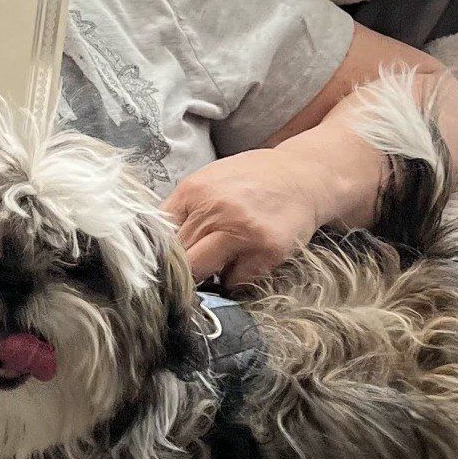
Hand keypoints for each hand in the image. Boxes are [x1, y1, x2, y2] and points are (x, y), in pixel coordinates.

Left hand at [161, 146, 322, 291]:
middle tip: (189, 271)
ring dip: (206, 276)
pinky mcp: (266, 251)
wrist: (304, 176)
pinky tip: (246, 260)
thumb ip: (182, 211)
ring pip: (202, 275)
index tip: (161, 267)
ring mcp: (242, 232)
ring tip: (220, 261)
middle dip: (181, 269)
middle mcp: (215, 211)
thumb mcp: (209, 182)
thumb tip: (153, 250)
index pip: (158, 236)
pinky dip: (235, 279)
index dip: (158, 256)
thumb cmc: (251, 181)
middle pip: (178, 259)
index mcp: (193, 191)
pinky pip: (234, 282)